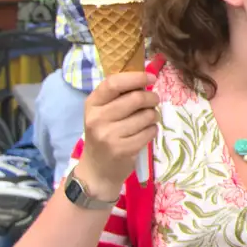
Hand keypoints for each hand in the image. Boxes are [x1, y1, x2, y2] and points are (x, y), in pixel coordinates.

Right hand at [75, 71, 158, 198]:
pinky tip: (145, 133)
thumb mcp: (102, 112)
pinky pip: (149, 132)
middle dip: (151, 98)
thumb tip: (146, 79)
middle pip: (136, 99)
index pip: (114, 83)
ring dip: (153, 116)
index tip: (151, 77)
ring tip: (148, 119)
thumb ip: (119, 96)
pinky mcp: (122, 149)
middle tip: (154, 101)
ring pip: (146, 116)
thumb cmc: (104, 135)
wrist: (97, 169)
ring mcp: (109, 135)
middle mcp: (97, 118)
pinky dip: (152, 130)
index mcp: (92, 104)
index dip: (136, 77)